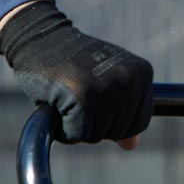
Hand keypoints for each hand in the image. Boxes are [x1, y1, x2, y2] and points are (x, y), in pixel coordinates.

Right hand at [0, 1, 153, 144]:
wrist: (41, 37)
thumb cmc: (73, 63)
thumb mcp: (105, 82)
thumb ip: (122, 111)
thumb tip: (132, 145)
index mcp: (142, 73)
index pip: (139, 123)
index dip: (113, 121)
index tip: (97, 99)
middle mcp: (130, 80)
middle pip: (118, 133)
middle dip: (94, 124)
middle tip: (79, 95)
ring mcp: (108, 88)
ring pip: (96, 136)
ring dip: (77, 126)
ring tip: (68, 96)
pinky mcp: (83, 97)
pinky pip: (75, 135)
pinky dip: (62, 128)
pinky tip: (57, 103)